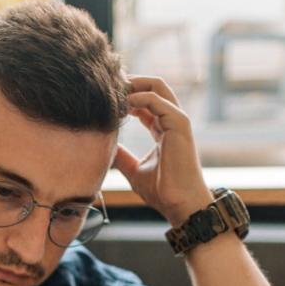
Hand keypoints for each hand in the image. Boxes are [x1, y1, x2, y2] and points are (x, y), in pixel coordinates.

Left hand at [113, 75, 213, 226]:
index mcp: (163, 128)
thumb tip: (105, 149)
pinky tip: (120, 106)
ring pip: (156, 86)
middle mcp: (171, 120)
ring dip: (133, 84)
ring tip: (113, 90)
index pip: (146, 100)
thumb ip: (121, 157)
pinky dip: (137, 97)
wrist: (179, 204)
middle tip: (108, 85)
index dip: (126, 95)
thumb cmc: (162, 191)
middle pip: (153, 86)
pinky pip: (156, 100)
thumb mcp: (134, 170)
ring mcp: (177, 120)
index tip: (106, 97)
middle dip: (130, 81)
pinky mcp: (179, 123)